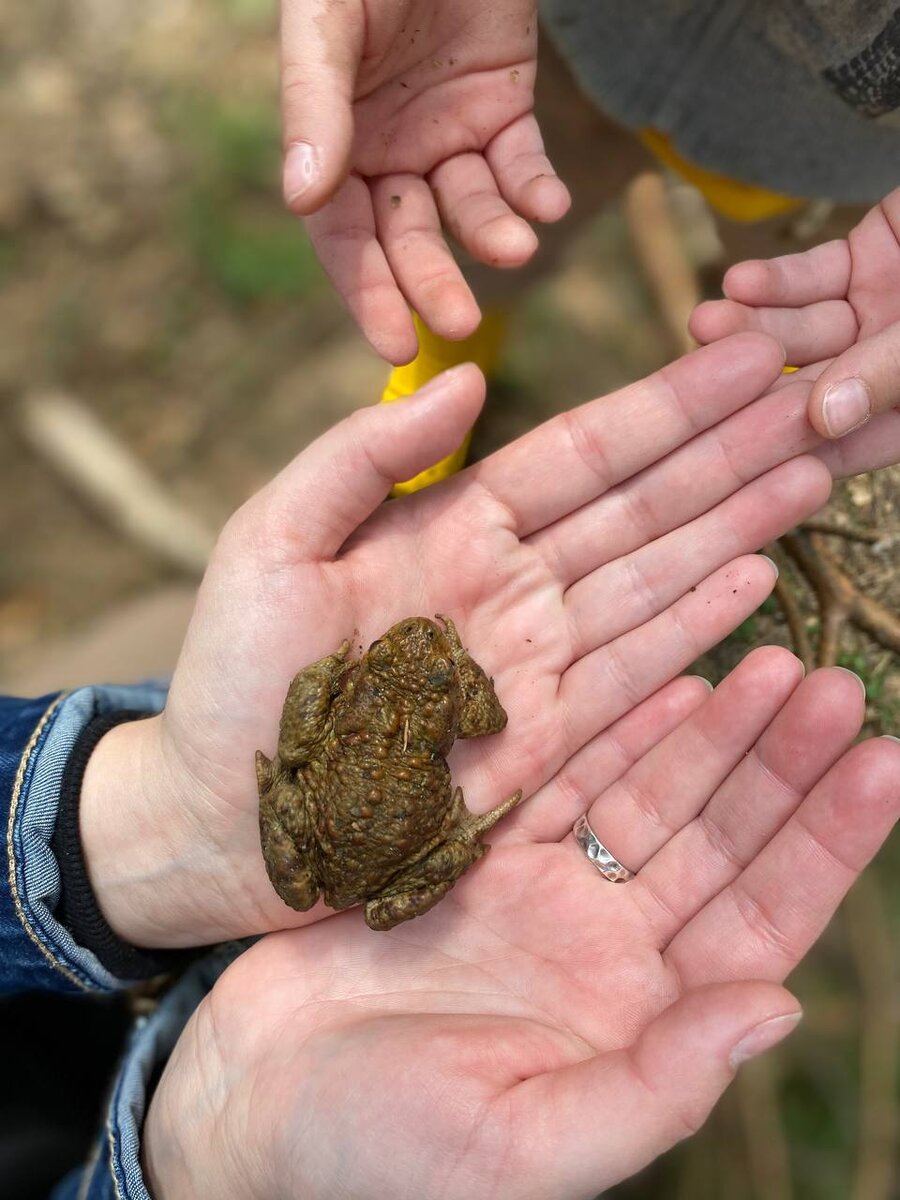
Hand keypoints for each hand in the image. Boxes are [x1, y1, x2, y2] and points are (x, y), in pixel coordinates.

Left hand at [80, 334, 840, 951]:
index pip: (581, 453)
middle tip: (811, 397)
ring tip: (812, 470)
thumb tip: (468, 380)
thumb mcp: (272, 540)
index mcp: (450, 525)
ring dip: (736, 526)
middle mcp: (509, 585)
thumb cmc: (232, 678)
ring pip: (656, 578)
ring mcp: (533, 660)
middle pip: (641, 506)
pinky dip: (697, 625)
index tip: (740, 357)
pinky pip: (635, 671)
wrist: (220, 815)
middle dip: (728, 454)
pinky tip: (758, 577)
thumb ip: (363, 456)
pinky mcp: (543, 737)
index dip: (664, 405)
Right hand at [142, 653, 899, 1199]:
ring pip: (645, 789)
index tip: (883, 765)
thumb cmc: (381, 1164)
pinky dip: (611, 725)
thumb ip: (657, 1087)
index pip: (760, 919)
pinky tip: (664, 676)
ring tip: (771, 661)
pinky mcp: (471, 851)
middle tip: (835, 686)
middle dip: (776, 762)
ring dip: (707, 729)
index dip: (824, 843)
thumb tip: (776, 1013)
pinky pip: (557, 772)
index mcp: (635, 1021)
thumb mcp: (525, 1150)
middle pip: (714, 835)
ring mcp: (539, 891)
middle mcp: (603, 946)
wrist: (250, 1109)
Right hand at [279, 0, 569, 362]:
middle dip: (432, 280)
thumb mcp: (328, 22)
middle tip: (461, 321)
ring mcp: (446, 133)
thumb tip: (301, 198)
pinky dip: (535, 188)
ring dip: (493, 234)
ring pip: (469, 207)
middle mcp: (387, 151)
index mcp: (331, 143)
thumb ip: (314, 105)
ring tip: (518, 247)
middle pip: (408, 237)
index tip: (394, 343)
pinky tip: (548, 205)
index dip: (366, 291)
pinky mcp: (503, 108)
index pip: (343, 236)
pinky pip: (520, 164)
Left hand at [691, 188, 899, 438]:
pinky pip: (811, 277)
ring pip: (802, 331)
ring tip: (703, 322)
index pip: (855, 441)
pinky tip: (737, 283)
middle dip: (753, 385)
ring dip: (751, 328)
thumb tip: (824, 420)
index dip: (797, 449)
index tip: (736, 450)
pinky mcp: (865, 259)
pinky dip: (776, 281)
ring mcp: (878, 313)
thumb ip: (891, 373)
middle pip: (814, 387)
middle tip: (697, 380)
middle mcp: (892, 365)